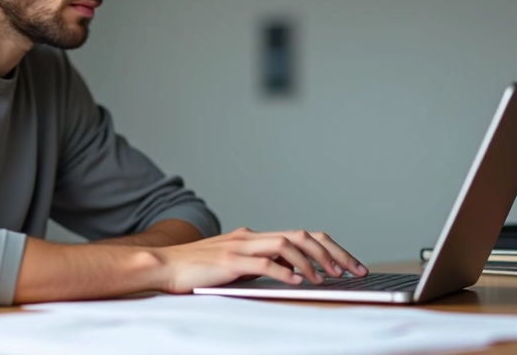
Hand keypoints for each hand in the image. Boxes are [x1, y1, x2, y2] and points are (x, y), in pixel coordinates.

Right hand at [153, 227, 367, 293]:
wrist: (163, 265)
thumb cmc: (195, 269)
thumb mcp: (234, 265)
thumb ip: (257, 264)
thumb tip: (286, 273)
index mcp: (255, 237)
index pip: (302, 235)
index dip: (330, 249)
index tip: (350, 266)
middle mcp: (251, 237)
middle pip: (302, 235)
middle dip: (332, 253)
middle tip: (353, 271)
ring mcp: (240, 246)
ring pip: (287, 243)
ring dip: (311, 262)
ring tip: (325, 279)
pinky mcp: (229, 261)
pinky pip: (263, 263)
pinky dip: (284, 271)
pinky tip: (297, 282)